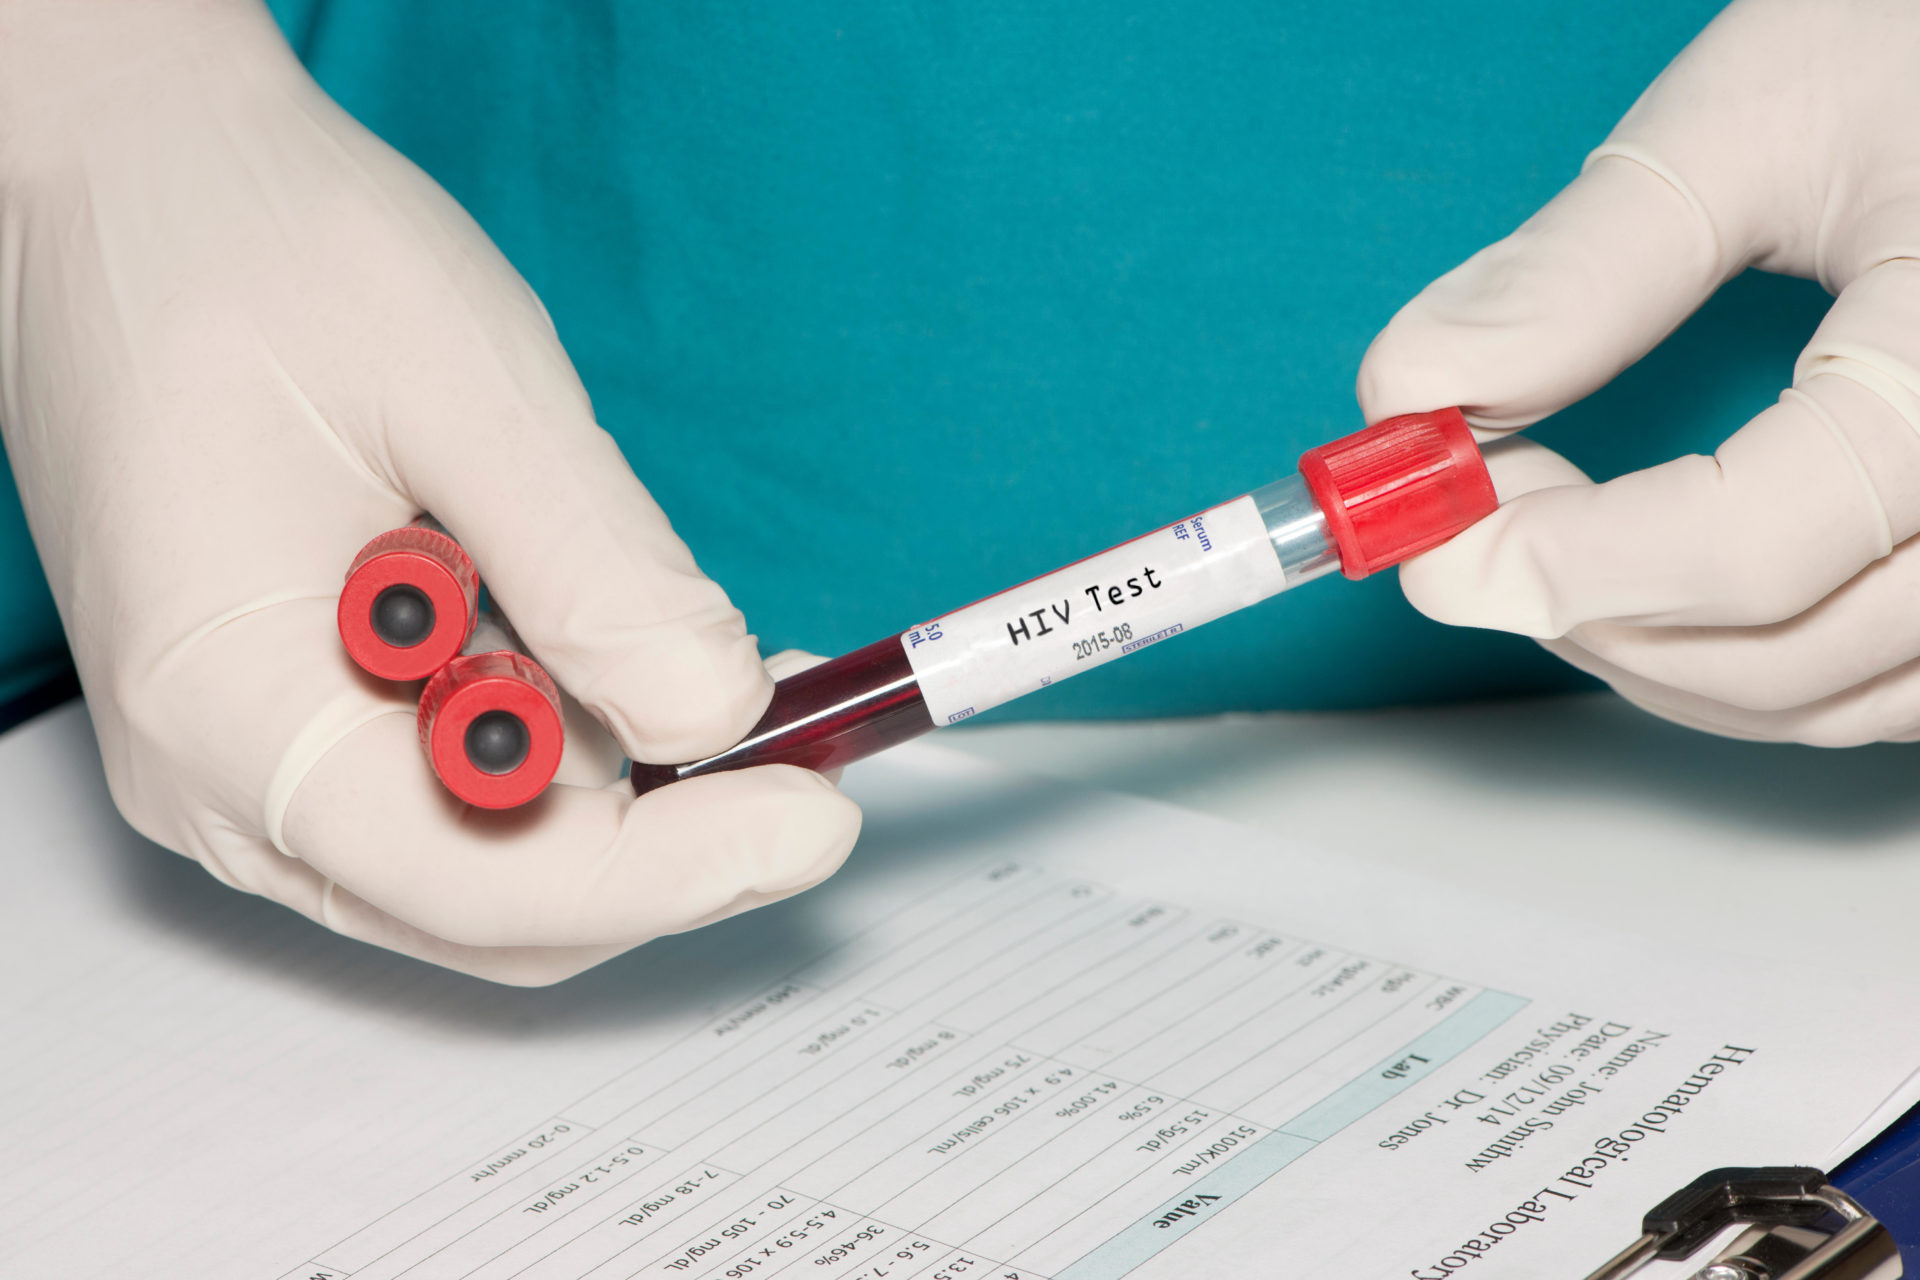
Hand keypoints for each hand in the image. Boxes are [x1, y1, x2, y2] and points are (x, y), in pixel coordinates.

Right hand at [0, 1, 859, 982]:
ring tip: (736, 680)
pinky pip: (453, 794)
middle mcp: (222, 774)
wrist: (132, 179)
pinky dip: (569, 748)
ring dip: (630, 797)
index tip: (814, 817)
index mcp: (232, 703)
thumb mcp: (461, 389)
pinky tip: (639, 658)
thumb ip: (593, 568)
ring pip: (486, 864)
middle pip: (494, 905)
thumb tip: (717, 711)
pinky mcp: (288, 717)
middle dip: (669, 845)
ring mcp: (248, 756)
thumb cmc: (255, 246)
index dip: (676, 871)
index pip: (487, 881)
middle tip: (802, 748)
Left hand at [1358, 0, 1919, 744]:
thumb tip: (1415, 387)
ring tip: (1549, 536)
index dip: (1562, 565)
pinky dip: (1744, 665)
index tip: (1433, 538)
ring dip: (1650, 655)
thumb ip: (1584, 267)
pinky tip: (1655, 589)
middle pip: (1781, 653)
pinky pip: (1880, 688)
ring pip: (1826, 698)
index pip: (1748, 547)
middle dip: (1583, 608)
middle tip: (1472, 518)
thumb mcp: (1759, 112)